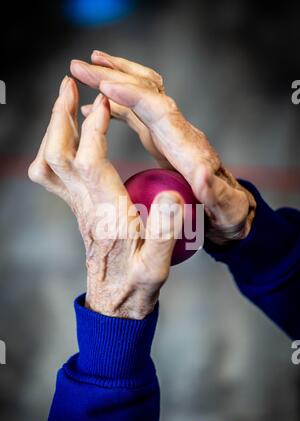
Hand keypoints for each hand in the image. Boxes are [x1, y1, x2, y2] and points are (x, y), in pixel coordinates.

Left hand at [28, 76, 182, 318]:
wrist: (116, 301)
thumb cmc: (139, 282)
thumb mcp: (159, 263)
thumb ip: (164, 231)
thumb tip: (169, 197)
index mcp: (108, 213)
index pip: (91, 162)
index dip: (95, 129)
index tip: (105, 100)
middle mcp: (85, 206)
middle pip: (57, 156)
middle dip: (61, 117)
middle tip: (70, 85)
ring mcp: (76, 207)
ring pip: (48, 163)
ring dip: (54, 129)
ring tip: (66, 101)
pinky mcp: (77, 208)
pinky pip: (52, 174)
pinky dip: (53, 148)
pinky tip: (66, 137)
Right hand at [71, 51, 255, 244]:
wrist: (232, 207)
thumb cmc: (229, 212)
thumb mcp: (225, 208)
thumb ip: (214, 193)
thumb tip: (203, 175)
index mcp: (189, 147)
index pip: (159, 110)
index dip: (133, 95)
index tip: (105, 84)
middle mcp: (178, 132)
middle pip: (146, 92)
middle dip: (114, 76)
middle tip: (78, 66)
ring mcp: (169, 133)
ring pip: (140, 96)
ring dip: (113, 79)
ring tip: (83, 69)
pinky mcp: (162, 140)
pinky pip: (136, 114)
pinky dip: (115, 105)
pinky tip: (93, 106)